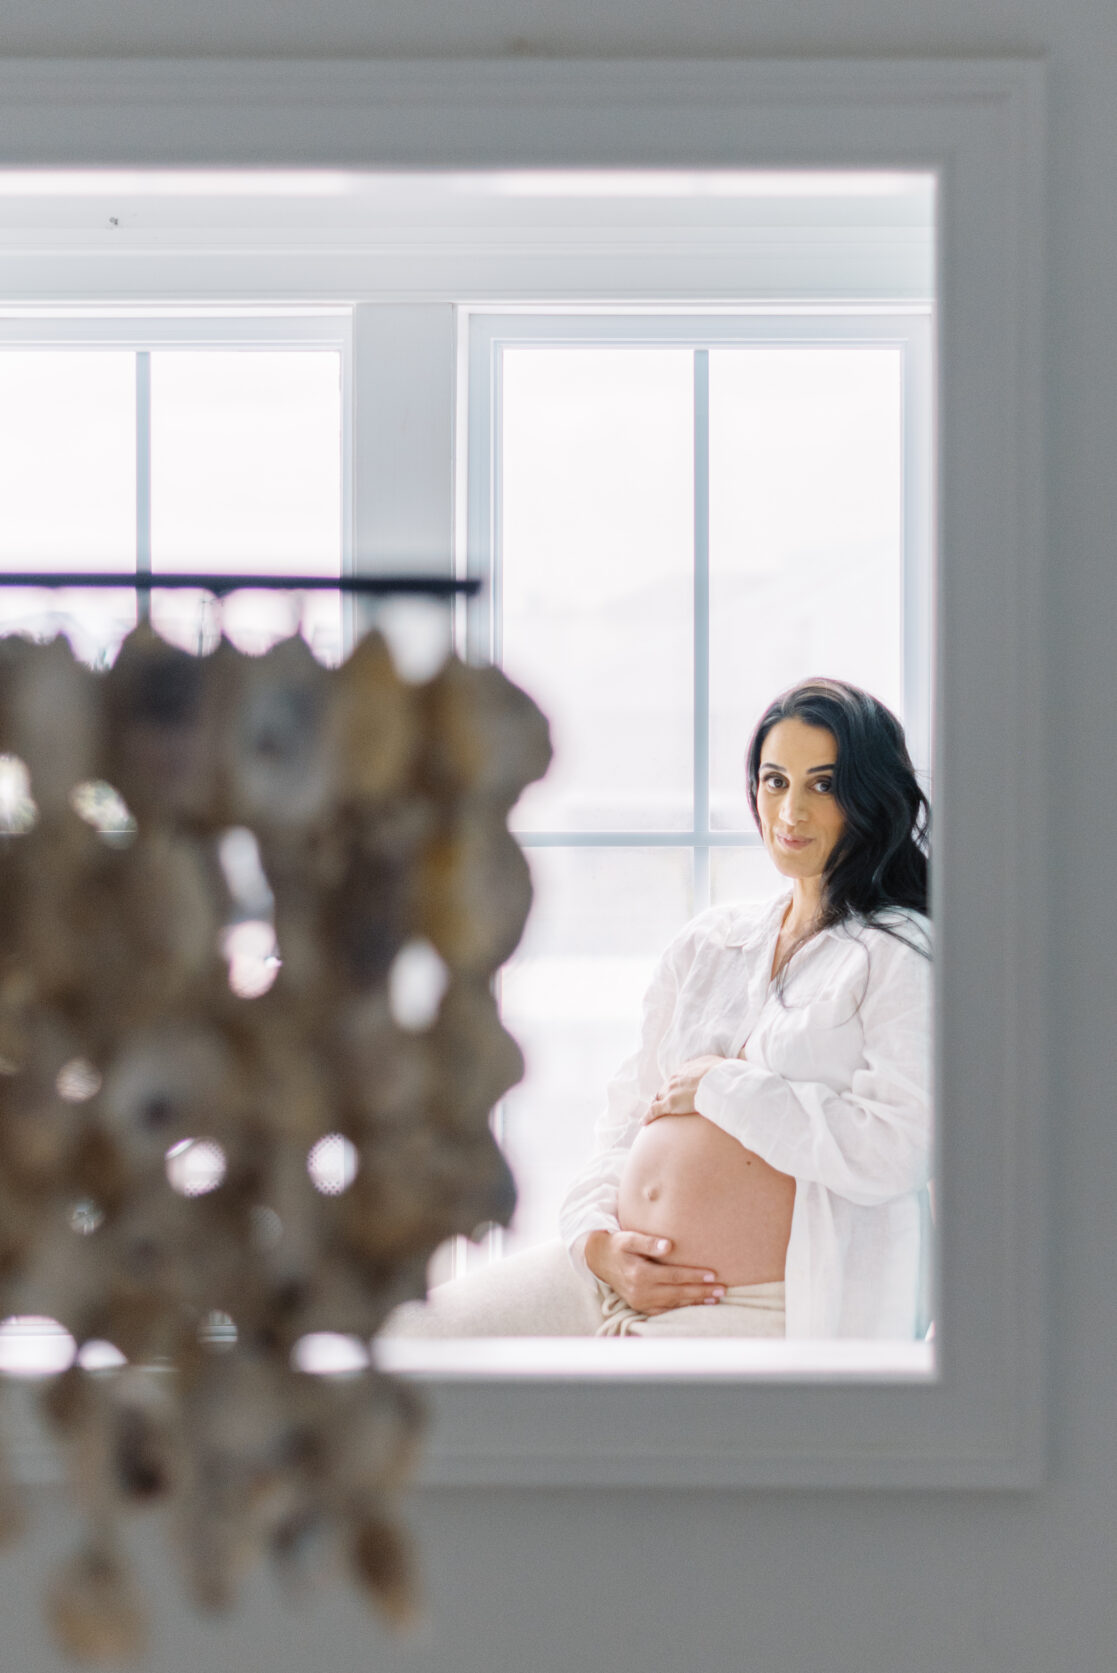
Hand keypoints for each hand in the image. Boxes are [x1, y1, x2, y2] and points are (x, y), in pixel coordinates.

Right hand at [584, 1229, 725, 1313]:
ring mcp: (640, 1302)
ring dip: (696, 1301)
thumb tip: (668, 1246)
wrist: (600, 1260)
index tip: (713, 1274)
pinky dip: (682, 1308)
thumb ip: (648, 1242)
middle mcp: (641, 1292)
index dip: (694, 1276)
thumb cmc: (619, 1245)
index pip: (674, 1276)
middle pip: (678, 1293)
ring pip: (674, 1304)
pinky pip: (666, 1310)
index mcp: (640, 1274)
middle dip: (701, 1292)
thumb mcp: (629, 1238)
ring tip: (715, 1298)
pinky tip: (696, 1304)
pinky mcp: (641, 1307)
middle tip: (722, 1290)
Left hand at [645, 1055, 725, 1121]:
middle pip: (666, 1088)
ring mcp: (672, 1090)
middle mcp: (676, 1078)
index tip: (678, 1092)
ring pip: (659, 1098)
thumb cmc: (721, 1074)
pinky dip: (648, 1116)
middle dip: (665, 1095)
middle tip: (668, 1104)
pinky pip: (654, 1110)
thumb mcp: (717, 1065)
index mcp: (686, 1069)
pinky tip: (643, 1122)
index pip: (677, 1079)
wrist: (718, 1081)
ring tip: (656, 1114)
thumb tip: (717, 1069)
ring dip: (658, 1104)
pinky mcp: (670, 1103)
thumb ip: (713, 1067)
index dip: (676, 1086)